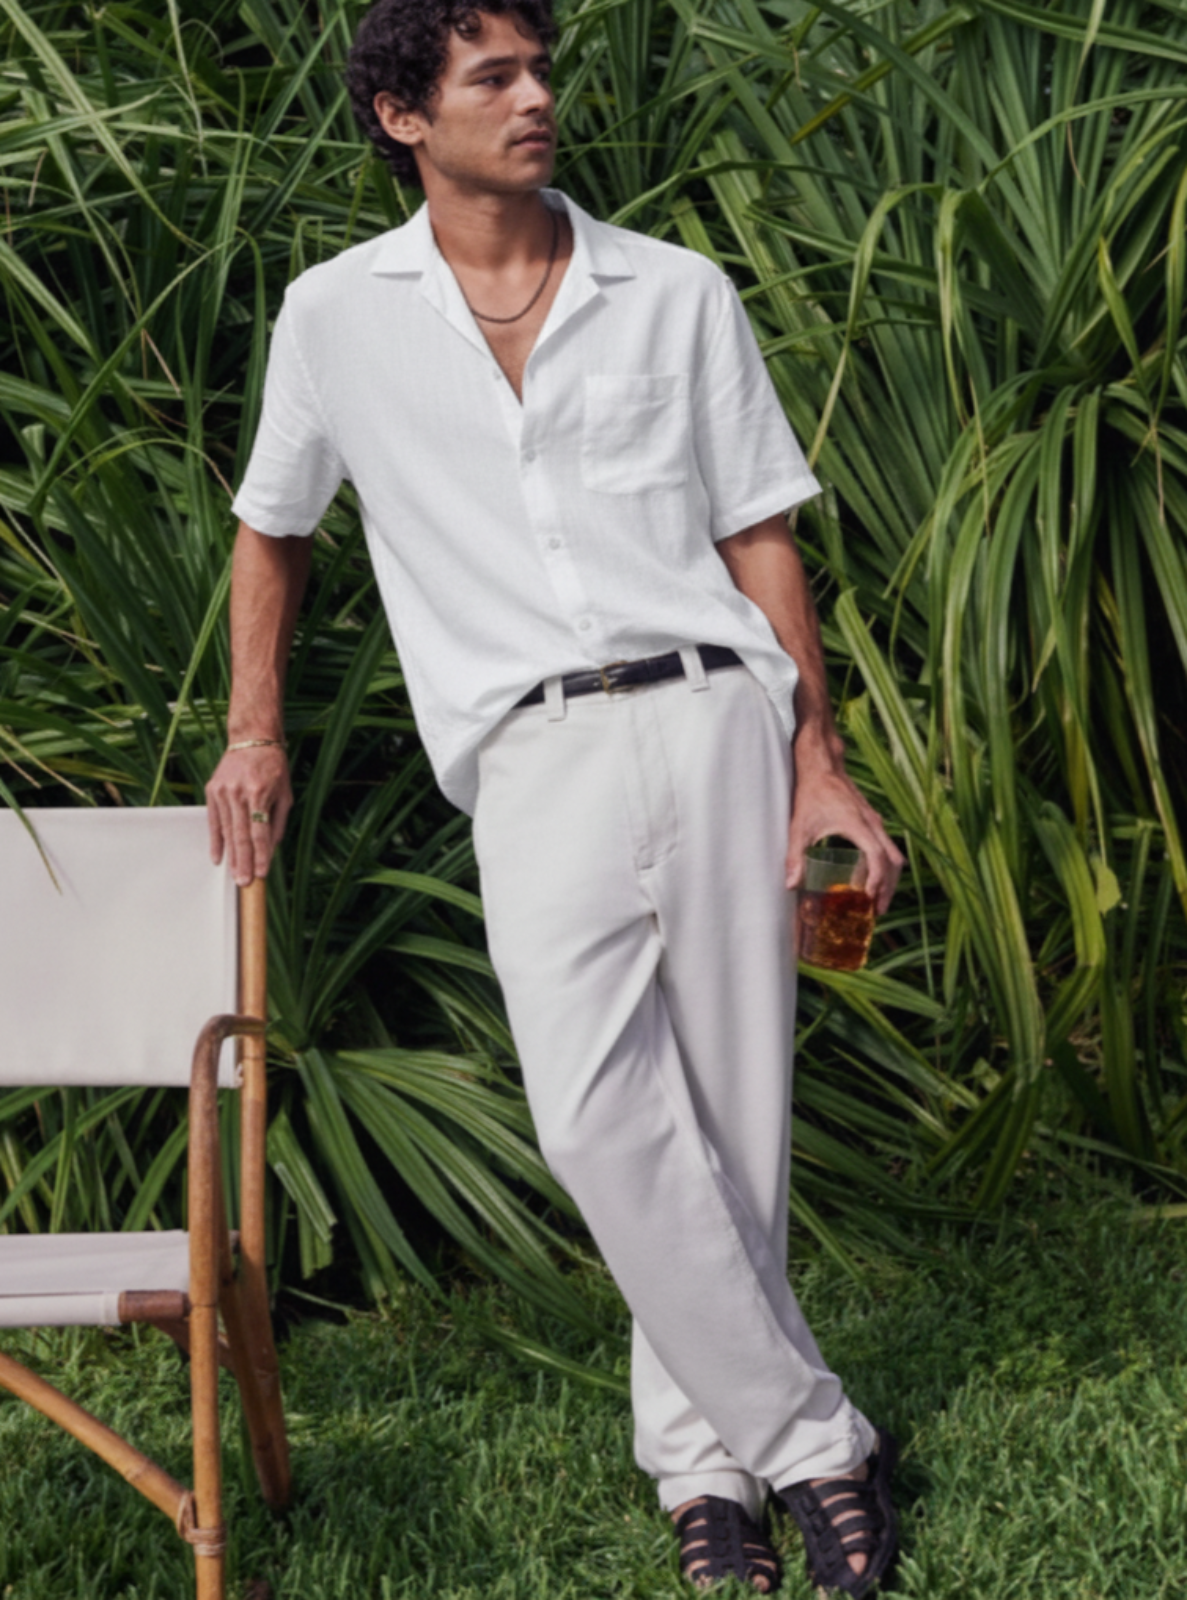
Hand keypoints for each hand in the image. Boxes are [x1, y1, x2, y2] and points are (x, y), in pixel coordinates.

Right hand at [206, 745, 292, 885]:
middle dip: (243, 862)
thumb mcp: (285, 793)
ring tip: (234, 875)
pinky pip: (213, 822)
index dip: (260, 855)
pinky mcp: (212, 791)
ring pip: (227, 831)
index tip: (261, 874)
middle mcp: (238, 793)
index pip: (259, 832)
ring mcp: (222, 792)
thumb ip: (278, 822)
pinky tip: (218, 857)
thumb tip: (271, 849)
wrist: (252, 738)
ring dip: (231, 856)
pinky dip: (216, 841)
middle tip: (244, 883)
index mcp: (259, 793)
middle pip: (241, 835)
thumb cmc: (273, 766)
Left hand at [786, 757, 903, 913]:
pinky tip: (872, 877)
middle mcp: (873, 823)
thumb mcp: (800, 825)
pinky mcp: (873, 820)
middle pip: (894, 861)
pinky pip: (888, 846)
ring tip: (878, 899)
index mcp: (859, 825)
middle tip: (878, 910)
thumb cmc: (812, 793)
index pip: (878, 857)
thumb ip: (796, 855)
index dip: (877, 880)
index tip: (869, 898)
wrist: (822, 766)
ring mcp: (876, 821)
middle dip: (888, 887)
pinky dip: (886, 865)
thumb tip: (791, 885)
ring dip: (890, 878)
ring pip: (894, 854)